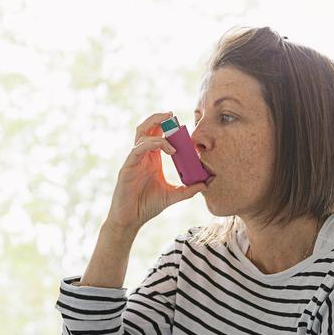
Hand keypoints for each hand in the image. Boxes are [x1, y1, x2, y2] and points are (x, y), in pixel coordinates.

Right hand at [105, 112, 207, 230]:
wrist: (131, 219)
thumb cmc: (147, 206)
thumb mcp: (172, 196)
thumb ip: (187, 190)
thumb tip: (205, 184)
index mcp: (152, 159)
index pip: (158, 135)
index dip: (167, 126)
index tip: (182, 123)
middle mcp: (142, 156)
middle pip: (147, 128)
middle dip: (158, 118)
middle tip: (172, 115)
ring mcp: (134, 160)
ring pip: (141, 133)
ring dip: (155, 126)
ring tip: (172, 128)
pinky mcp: (128, 167)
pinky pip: (138, 149)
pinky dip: (154, 144)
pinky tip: (169, 150)